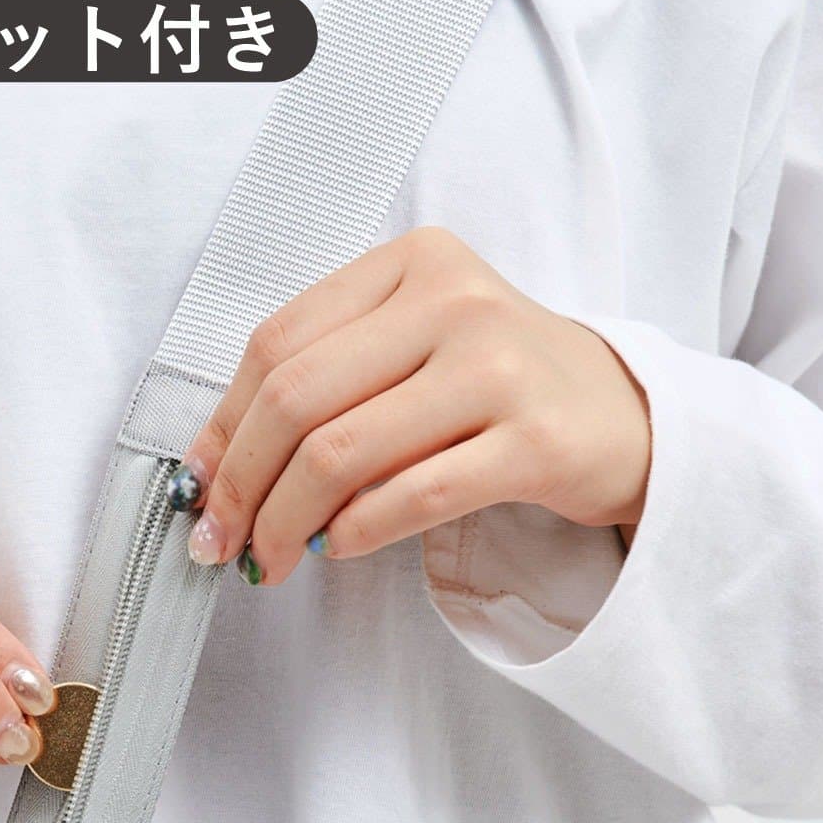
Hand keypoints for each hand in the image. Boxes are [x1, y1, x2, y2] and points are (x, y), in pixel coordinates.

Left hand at [168, 227, 650, 584]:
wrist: (624, 416)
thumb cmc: (495, 387)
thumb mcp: (408, 350)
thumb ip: (321, 383)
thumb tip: (211, 469)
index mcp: (409, 263)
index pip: (276, 344)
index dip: (222, 427)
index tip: (197, 489)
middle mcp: (454, 300)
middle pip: (297, 399)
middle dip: (242, 485)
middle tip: (222, 542)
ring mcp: (499, 367)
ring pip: (341, 452)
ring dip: (286, 522)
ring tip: (270, 559)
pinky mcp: (534, 442)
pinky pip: (412, 496)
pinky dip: (354, 533)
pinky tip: (336, 549)